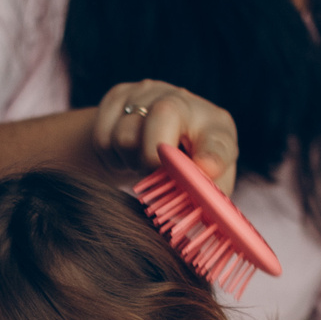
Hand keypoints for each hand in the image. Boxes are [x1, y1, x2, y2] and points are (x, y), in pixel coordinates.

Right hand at [92, 81, 238, 194]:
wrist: (149, 141)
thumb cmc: (183, 171)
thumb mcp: (201, 188)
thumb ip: (203, 204)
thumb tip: (190, 226)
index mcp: (215, 128)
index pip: (217, 141)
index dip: (211, 158)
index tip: (204, 172)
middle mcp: (184, 101)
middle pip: (164, 115)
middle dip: (153, 158)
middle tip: (152, 178)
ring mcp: (149, 93)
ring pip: (125, 135)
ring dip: (129, 161)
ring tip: (140, 165)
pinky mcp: (118, 95)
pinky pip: (102, 138)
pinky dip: (111, 157)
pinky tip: (126, 155)